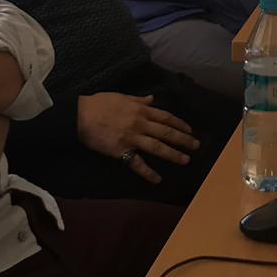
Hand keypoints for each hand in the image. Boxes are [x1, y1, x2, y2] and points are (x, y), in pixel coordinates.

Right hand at [77, 92, 200, 185]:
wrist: (79, 116)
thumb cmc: (99, 103)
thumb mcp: (121, 97)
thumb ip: (138, 100)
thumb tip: (152, 99)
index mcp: (141, 110)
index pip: (165, 117)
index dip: (179, 123)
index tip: (190, 129)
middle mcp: (140, 124)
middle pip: (166, 132)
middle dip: (183, 139)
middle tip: (196, 146)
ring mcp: (132, 138)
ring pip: (157, 147)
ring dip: (173, 154)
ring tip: (185, 160)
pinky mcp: (121, 151)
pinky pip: (137, 163)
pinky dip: (148, 172)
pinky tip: (158, 179)